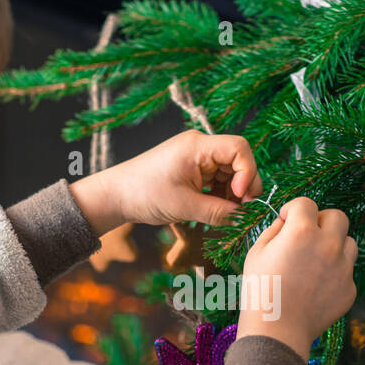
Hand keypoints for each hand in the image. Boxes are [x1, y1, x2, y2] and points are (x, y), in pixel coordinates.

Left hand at [69, 130, 262, 234]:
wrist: (117, 195)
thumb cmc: (145, 194)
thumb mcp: (185, 206)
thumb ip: (219, 212)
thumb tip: (244, 219)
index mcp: (198, 146)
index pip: (239, 148)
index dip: (247, 172)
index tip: (240, 196)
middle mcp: (200, 147)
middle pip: (238, 161)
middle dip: (244, 186)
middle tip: (242, 211)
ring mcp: (198, 158)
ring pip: (231, 173)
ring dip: (234, 194)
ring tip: (228, 214)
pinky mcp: (194, 170)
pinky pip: (218, 180)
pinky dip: (222, 195)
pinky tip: (218, 211)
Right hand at [236, 197, 357, 358]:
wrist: (277, 331)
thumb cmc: (260, 291)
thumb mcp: (257, 253)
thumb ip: (274, 230)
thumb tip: (287, 222)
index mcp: (302, 231)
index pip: (306, 203)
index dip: (294, 209)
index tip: (287, 219)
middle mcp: (328, 245)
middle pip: (338, 216)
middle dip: (322, 220)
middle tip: (308, 234)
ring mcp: (343, 268)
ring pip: (349, 243)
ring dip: (334, 245)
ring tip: (315, 261)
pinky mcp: (349, 289)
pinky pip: (346, 272)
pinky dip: (334, 274)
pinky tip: (315, 287)